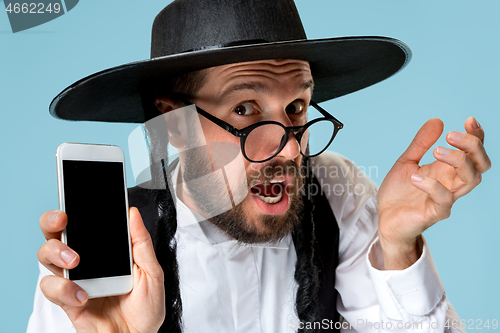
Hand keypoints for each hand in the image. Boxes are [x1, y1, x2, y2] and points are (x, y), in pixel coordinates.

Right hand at [37, 208, 164, 332]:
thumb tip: (132, 214)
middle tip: (63, 221)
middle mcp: (85, 262)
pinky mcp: (66, 300)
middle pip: (57, 234)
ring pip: (47, 256)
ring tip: (75, 261)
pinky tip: (83, 295)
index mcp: (105, 251)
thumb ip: (141, 244)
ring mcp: (74, 280)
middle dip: (52, 222)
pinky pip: (52, 288)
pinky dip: (65, 289)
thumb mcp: (152, 272)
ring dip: (57, 253)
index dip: (75, 209)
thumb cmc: (145, 308)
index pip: (85, 225)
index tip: (76, 200)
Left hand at [377, 118, 490, 268]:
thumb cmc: (399, 192)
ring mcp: (446, 198)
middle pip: (480, 165)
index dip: (477, 136)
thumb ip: (421, 143)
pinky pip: (444, 199)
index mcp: (447, 170)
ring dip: (458, 160)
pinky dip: (432, 185)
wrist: (384, 218)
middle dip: (472, 146)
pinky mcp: (435, 213)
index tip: (468, 120)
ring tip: (436, 151)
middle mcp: (451, 183)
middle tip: (451, 135)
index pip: (473, 152)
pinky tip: (415, 178)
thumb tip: (437, 120)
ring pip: (471, 180)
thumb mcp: (406, 161)